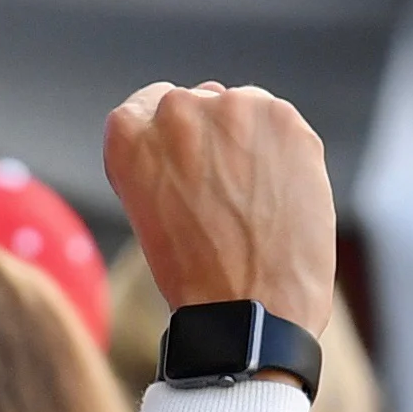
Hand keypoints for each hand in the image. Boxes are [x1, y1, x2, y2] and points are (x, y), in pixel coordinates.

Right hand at [104, 82, 336, 332]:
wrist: (250, 308)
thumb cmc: (195, 274)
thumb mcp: (147, 208)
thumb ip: (162, 157)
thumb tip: (198, 136)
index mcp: (128, 131)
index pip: (149, 107)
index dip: (171, 141)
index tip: (182, 168)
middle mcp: (176, 109)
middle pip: (199, 103)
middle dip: (211, 140)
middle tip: (220, 193)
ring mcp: (234, 108)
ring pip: (243, 111)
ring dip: (248, 143)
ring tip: (251, 200)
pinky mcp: (284, 120)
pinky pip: (280, 126)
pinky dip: (283, 154)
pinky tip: (277, 195)